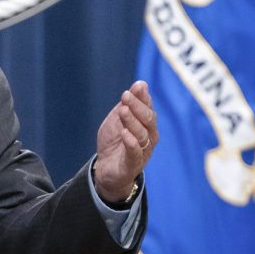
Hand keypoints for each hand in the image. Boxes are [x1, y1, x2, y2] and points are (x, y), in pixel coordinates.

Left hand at [93, 81, 156, 201]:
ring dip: (132, 121)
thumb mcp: (117, 119)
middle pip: (148, 119)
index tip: (136, 86)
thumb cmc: (114, 142)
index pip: (148, 108)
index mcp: (146, 124)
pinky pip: (135, 152)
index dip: (143, 97)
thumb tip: (140, 83)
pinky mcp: (133, 164)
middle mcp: (149, 136)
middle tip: (126, 96)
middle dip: (137, 106)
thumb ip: (127, 104)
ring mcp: (143, 151)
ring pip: (142, 134)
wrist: (105, 169)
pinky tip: (125, 133)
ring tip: (123, 111)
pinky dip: (131, 142)